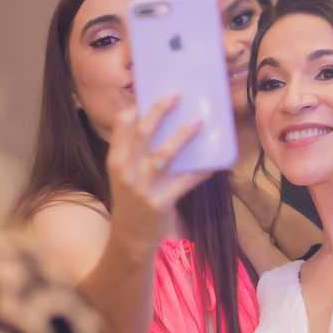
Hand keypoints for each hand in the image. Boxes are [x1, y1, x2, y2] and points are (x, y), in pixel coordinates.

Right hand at [106, 93, 211, 257]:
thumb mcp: (124, 176)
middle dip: (160, 110)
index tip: (152, 92)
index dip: (137, 107)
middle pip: (143, 132)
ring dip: (184, 135)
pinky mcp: (162, 202)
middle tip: (176, 94)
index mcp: (116, 161)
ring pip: (166, 153)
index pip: (122, 125)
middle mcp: (126, 171)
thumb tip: (164, 126)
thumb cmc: (132, 202)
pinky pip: (187, 180)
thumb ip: (136, 154)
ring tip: (199, 121)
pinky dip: (202, 169)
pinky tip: (216, 161)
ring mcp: (144, 187)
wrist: (129, 240)